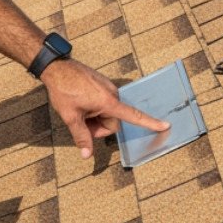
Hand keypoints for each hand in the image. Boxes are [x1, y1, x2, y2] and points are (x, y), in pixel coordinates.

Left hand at [40, 60, 168, 158]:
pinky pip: (103, 104)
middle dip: (98, 127)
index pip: (133, 116)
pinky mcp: (103, 85)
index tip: (166, 125)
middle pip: (113, 122)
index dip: (150, 123)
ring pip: (107, 114)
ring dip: (95, 117)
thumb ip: (81, 136)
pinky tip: (81, 102)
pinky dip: (94, 108)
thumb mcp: (70, 116)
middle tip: (80, 121)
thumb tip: (87, 155)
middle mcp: (112, 93)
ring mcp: (108, 88)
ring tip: (79, 109)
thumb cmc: (63, 89)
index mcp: (108, 101)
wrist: (56, 67)